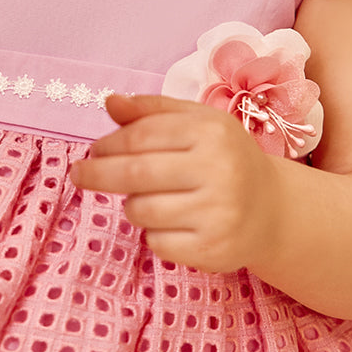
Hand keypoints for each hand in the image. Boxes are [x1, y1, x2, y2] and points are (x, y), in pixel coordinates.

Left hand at [69, 92, 280, 272]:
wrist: (272, 211)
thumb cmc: (225, 159)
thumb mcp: (197, 124)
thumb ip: (152, 110)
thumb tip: (109, 102)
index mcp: (212, 132)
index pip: (142, 134)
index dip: (109, 143)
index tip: (93, 150)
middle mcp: (219, 171)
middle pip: (135, 173)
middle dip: (97, 174)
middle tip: (78, 175)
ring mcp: (217, 214)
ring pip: (140, 210)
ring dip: (132, 205)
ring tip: (148, 198)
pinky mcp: (212, 250)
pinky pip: (156, 243)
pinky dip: (153, 234)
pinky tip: (172, 223)